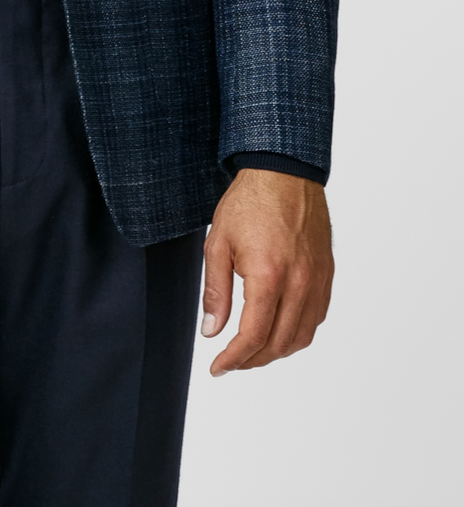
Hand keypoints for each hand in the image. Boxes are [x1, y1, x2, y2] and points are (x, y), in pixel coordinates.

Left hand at [201, 169, 332, 374]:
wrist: (283, 173)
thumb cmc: (249, 203)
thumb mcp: (218, 244)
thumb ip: (215, 292)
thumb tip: (211, 331)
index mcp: (269, 276)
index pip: (253, 336)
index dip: (233, 359)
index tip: (218, 367)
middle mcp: (299, 283)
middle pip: (278, 344)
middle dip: (252, 361)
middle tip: (231, 361)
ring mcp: (317, 281)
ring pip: (302, 337)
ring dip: (276, 352)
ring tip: (252, 350)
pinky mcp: (327, 275)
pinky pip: (316, 318)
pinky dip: (297, 333)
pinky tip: (278, 329)